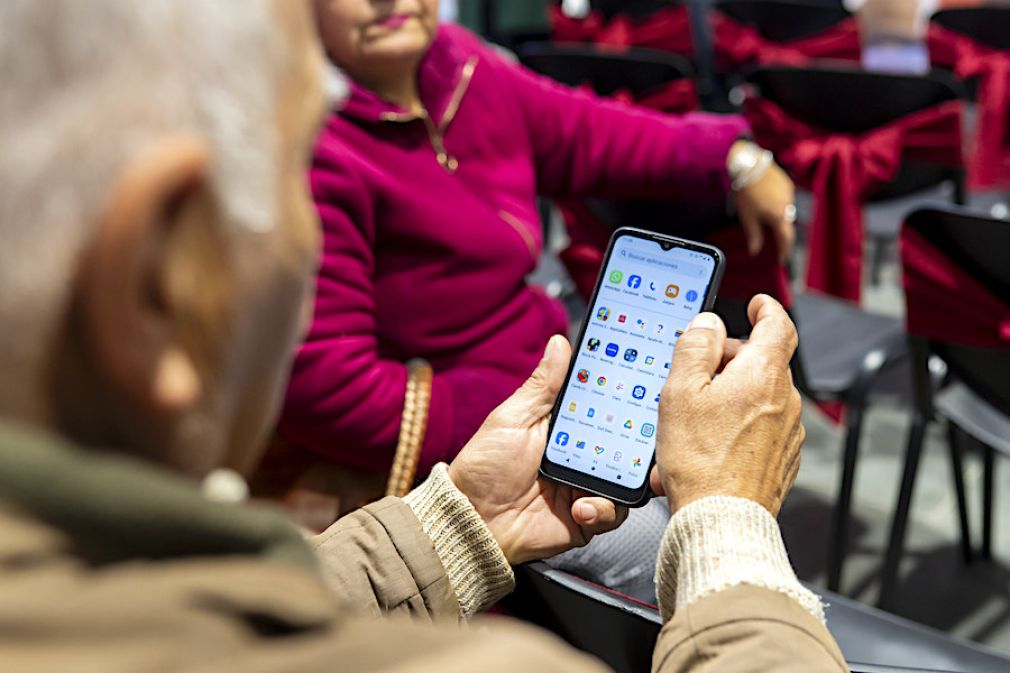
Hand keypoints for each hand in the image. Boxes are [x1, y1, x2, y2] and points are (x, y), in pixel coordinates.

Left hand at [449, 335, 628, 564]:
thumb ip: (543, 385)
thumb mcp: (514, 418)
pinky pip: (613, 513)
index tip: (645, 382)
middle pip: (625, 443)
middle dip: (639, 439)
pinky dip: (603, 509)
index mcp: (566, 428)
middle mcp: (582, 456)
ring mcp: (586, 487)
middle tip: (645, 432)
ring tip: (612, 473)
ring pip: (627, 478)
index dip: (626, 397)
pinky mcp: (587, 519)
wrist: (471, 521)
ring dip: (625, 476)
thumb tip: (560, 342)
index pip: (606, 407)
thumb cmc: (485, 467)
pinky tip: (579, 505)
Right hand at [650, 295, 803, 515]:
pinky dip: (735, 428)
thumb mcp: (680, 391)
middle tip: (695, 374)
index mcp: (763, 373)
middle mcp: (784, 399)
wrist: (721, 519)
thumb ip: (696, 347)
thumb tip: (708, 323)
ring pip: (758, 397)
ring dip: (729, 397)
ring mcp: (788, 432)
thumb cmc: (700, 459)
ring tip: (691, 423)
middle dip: (730, 359)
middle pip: (761, 362)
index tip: (755, 305)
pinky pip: (759, 430)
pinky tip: (705, 447)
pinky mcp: (782, 460)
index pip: (778, 324)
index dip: (765, 309)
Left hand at [729, 142, 795, 264]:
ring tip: (764, 214)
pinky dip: (778, 203)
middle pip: (787, 225)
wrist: (750, 165)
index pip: (786, 239)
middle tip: (774, 242)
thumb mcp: (747, 217)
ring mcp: (789, 193)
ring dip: (777, 216)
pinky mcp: (787, 183)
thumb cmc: (747, 191)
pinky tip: (766, 200)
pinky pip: (784, 198)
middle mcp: (788, 206)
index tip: (781, 260)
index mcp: (779, 216)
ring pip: (786, 211)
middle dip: (780, 234)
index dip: (784, 251)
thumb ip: (754, 235)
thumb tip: (754, 251)